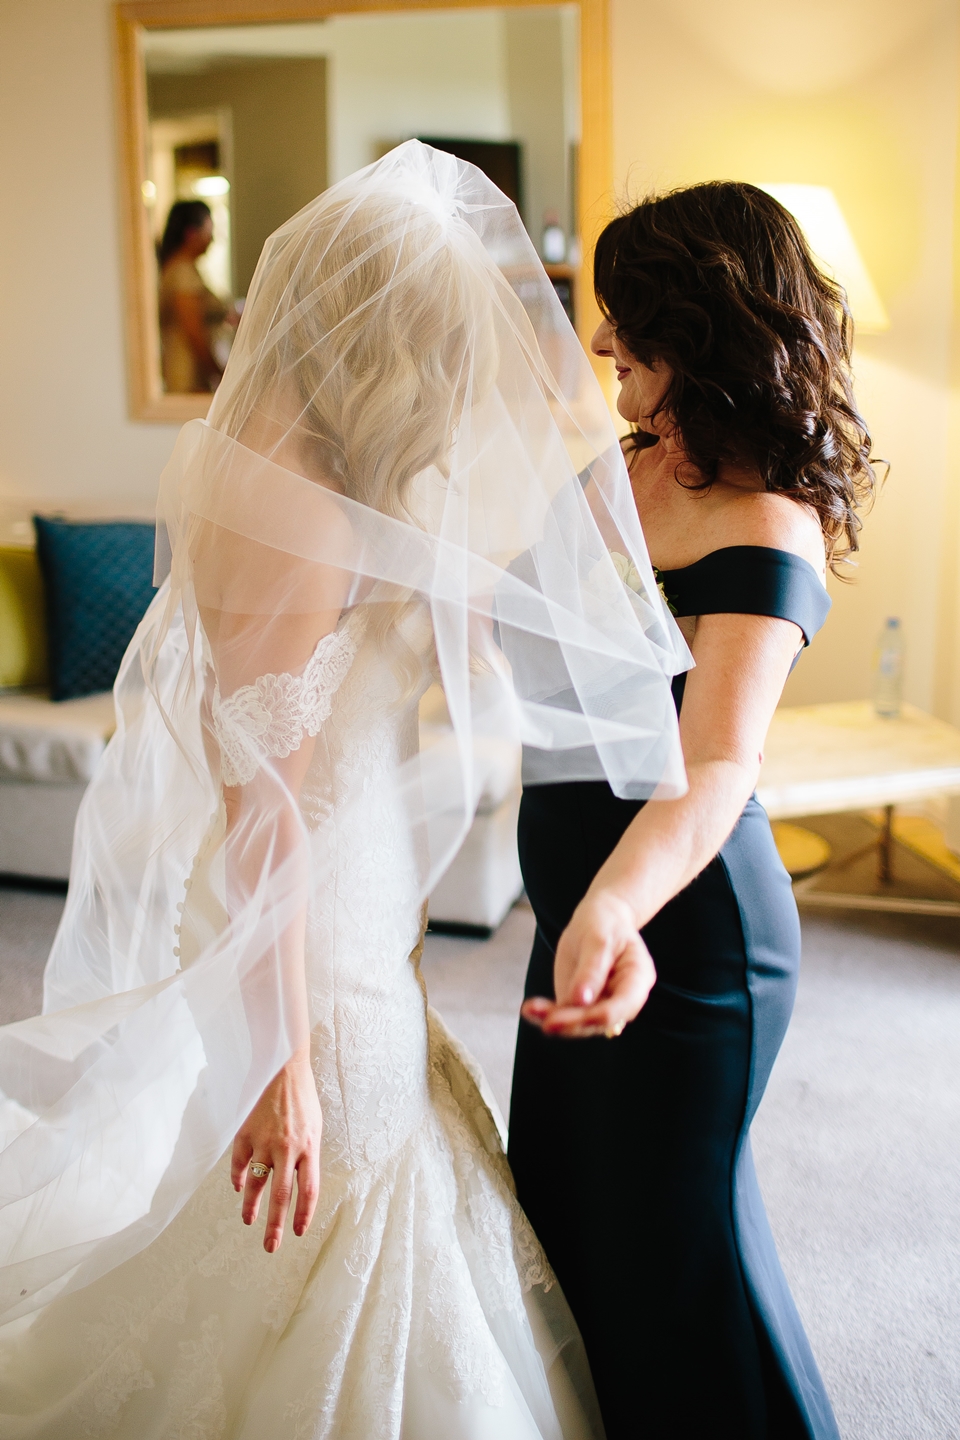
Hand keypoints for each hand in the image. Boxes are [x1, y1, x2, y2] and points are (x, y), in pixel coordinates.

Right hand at [231, 1047, 321, 1252]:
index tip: (298, 1233)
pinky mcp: (246, 1133)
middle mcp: (287, 1148)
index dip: (303, 1214)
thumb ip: (307, 1156)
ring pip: (255, 1184)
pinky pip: (239, 1163)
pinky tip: (238, 1189)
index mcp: (309, 1147)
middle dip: (276, 1225)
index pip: (308, 1190)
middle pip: (281, 1196)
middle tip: (271, 1247)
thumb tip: (298, 1186)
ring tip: (249, 1222)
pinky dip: (237, 1179)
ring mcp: (264, 1141)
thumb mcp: (315, 1128)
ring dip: (251, 1206)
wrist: (284, 1069)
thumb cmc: (304, 1100)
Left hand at [521, 889, 655, 1038]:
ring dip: (554, 1020)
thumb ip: (592, 970)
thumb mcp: (599, 939)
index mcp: (638, 980)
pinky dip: (545, 1014)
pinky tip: (529, 1010)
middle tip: (548, 1021)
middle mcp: (622, 999)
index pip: (622, 1006)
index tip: (577, 1007)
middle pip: (599, 1021)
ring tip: (531, 1010)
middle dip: (573, 1022)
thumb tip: (581, 1000)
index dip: (600, 1014)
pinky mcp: (579, 1005)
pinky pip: (563, 1014)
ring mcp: (600, 1005)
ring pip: (578, 1023)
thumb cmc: (605, 924)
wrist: (599, 919)